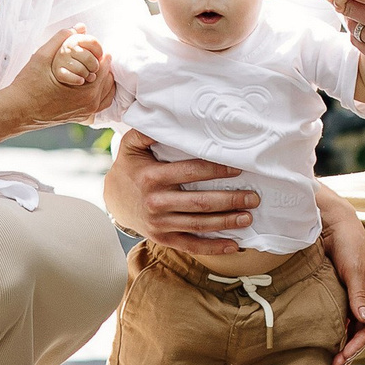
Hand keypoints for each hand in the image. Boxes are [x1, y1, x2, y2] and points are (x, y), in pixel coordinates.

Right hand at [10, 28, 113, 128]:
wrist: (17, 111)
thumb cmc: (28, 85)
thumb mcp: (41, 57)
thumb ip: (61, 39)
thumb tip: (79, 27)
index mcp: (86, 91)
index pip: (104, 67)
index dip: (101, 54)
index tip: (96, 48)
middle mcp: (90, 105)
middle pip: (109, 80)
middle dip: (104, 66)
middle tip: (96, 56)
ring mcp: (85, 114)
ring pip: (107, 94)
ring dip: (104, 80)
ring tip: (95, 68)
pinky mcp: (80, 118)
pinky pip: (99, 105)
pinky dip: (100, 93)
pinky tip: (92, 83)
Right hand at [102, 127, 255, 255]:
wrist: (112, 200)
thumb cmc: (129, 168)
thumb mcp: (131, 145)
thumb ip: (148, 131)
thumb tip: (167, 116)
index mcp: (152, 177)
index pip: (190, 172)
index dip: (215, 170)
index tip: (238, 169)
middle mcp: (156, 202)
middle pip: (199, 202)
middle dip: (229, 200)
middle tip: (253, 197)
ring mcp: (159, 223)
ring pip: (198, 225)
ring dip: (226, 222)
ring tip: (248, 217)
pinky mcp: (162, 238)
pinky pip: (190, 245)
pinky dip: (213, 248)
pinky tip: (234, 245)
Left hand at [316, 188, 364, 364]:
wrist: (331, 222)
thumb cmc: (347, 242)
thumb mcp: (354, 267)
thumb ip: (358, 294)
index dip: (359, 344)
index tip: (344, 357)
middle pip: (363, 331)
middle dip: (351, 351)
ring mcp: (354, 296)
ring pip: (352, 327)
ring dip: (344, 345)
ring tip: (332, 364)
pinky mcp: (340, 293)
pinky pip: (341, 318)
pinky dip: (336, 332)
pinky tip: (328, 343)